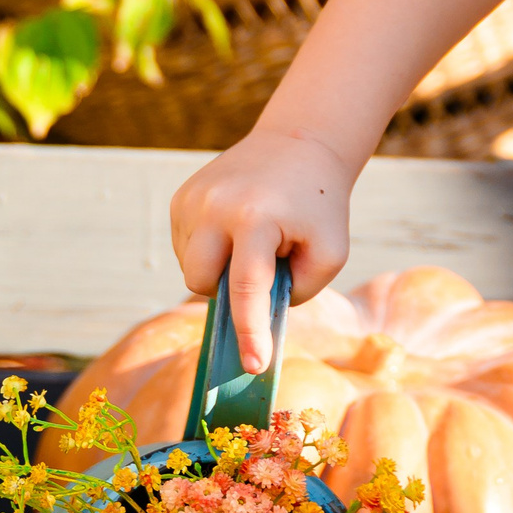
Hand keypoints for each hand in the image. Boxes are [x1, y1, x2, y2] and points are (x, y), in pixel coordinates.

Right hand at [168, 127, 354, 372]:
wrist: (300, 146)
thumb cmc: (319, 207)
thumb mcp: (330, 250)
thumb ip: (299, 290)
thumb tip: (254, 318)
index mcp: (256, 217)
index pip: (246, 287)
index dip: (249, 332)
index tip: (254, 365)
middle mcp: (215, 206)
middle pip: (201, 283)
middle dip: (227, 291)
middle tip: (263, 268)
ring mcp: (192, 199)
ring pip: (191, 268)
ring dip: (220, 269)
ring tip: (254, 239)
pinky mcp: (181, 197)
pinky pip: (186, 248)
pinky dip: (210, 251)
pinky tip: (235, 230)